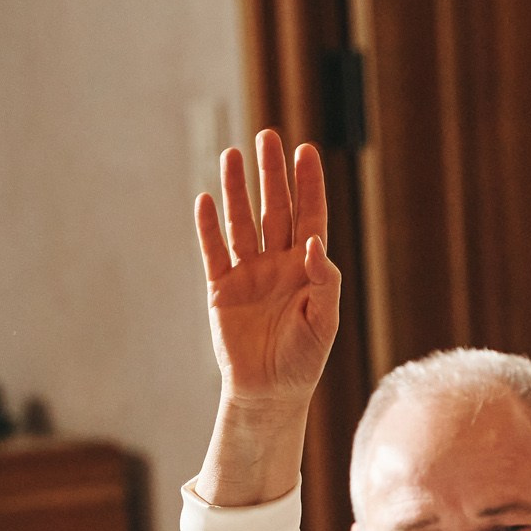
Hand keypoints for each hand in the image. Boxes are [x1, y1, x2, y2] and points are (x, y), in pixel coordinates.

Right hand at [194, 129, 340, 412]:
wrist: (269, 393)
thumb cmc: (304, 360)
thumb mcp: (324, 322)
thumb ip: (324, 282)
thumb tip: (314, 242)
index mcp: (307, 268)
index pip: (310, 216)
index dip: (308, 185)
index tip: (306, 152)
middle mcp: (277, 263)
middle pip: (275, 208)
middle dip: (271, 174)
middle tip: (268, 137)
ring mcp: (248, 273)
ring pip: (242, 221)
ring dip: (237, 190)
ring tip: (233, 155)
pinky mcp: (221, 288)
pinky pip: (214, 251)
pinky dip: (209, 226)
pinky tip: (206, 199)